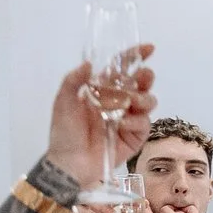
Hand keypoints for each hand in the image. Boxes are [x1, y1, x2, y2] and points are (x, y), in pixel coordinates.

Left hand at [44, 52, 155, 182]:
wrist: (68, 163)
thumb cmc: (64, 132)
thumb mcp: (63, 102)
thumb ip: (73, 80)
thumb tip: (90, 64)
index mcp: (103, 90)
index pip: (122, 69)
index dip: (136, 57)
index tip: (149, 49)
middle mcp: (119, 102)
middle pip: (141, 84)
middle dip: (145, 77)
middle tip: (143, 77)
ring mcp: (129, 119)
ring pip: (148, 101)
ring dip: (143, 98)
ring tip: (131, 103)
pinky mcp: (136, 137)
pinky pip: (144, 124)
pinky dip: (135, 122)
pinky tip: (122, 125)